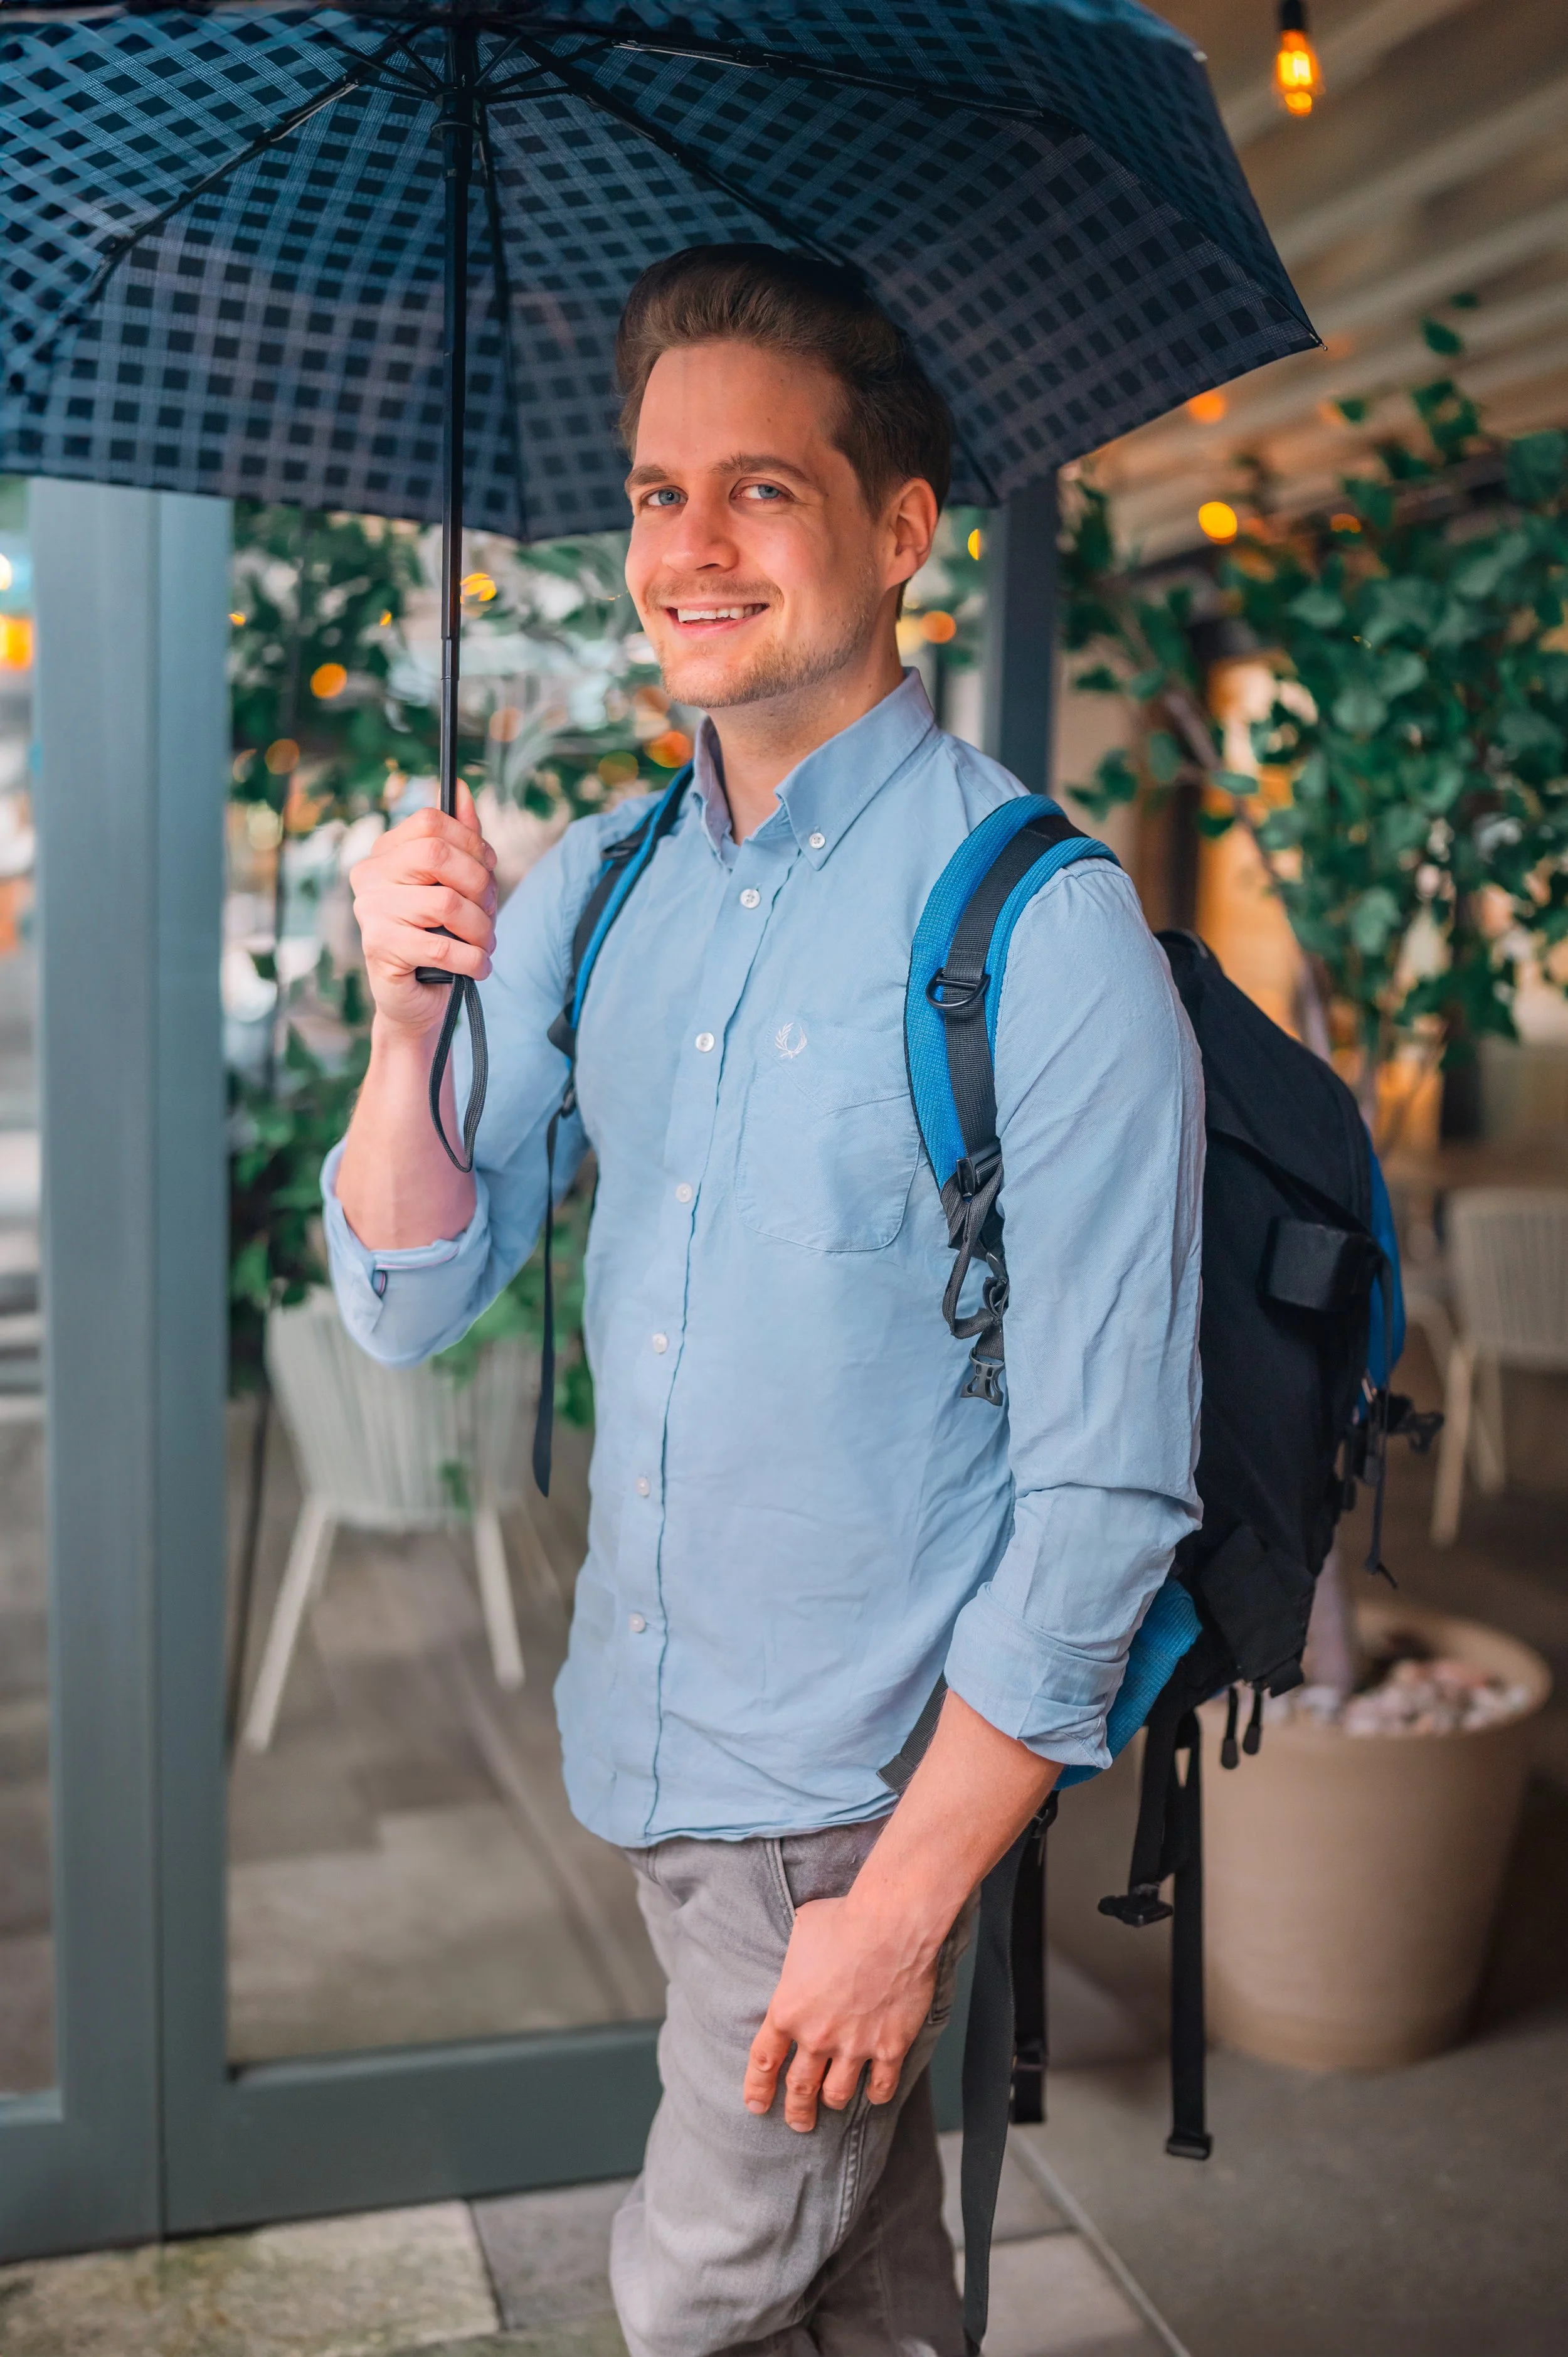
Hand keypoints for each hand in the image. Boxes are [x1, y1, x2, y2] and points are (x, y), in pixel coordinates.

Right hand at [350, 779, 497, 1034]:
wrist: (416, 1000)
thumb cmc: (438, 937)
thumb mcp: (455, 885)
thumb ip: (459, 839)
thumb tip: (461, 788)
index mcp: (385, 853)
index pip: (430, 822)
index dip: (472, 842)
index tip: (489, 868)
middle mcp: (369, 875)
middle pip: (438, 854)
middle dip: (480, 885)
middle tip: (490, 912)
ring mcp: (370, 911)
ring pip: (446, 902)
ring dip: (481, 929)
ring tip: (485, 945)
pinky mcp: (380, 947)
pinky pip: (442, 945)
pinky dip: (473, 960)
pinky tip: (479, 967)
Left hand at [743, 1891, 942, 2133]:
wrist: (891, 1923)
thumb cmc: (843, 1919)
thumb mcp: (802, 1933)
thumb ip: (797, 1961)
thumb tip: (801, 1960)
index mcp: (788, 2010)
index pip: (763, 2061)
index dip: (757, 2087)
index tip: (756, 2105)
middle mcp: (817, 2036)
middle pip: (799, 2087)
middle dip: (796, 2110)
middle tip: (798, 2122)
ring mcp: (854, 2046)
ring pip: (837, 2094)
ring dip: (831, 2101)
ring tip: (831, 2104)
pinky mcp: (889, 2047)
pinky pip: (880, 2086)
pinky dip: (876, 2093)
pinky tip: (874, 2092)